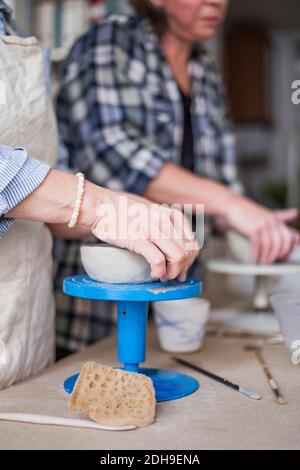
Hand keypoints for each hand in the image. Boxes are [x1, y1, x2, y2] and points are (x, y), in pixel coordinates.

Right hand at [84, 186, 198, 281]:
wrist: (98, 205)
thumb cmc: (118, 209)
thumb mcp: (147, 209)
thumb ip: (161, 221)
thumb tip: (171, 241)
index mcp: (168, 213)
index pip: (191, 240)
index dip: (190, 258)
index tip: (182, 268)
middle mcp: (164, 220)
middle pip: (187, 250)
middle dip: (183, 267)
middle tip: (173, 276)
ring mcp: (152, 229)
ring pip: (178, 256)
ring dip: (172, 271)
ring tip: (163, 276)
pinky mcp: (139, 239)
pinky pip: (158, 260)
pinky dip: (159, 272)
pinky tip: (153, 274)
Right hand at [225, 197, 299, 263]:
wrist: (232, 206)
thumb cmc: (248, 211)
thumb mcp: (267, 213)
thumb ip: (282, 215)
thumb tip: (296, 212)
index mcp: (277, 219)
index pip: (289, 237)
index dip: (286, 250)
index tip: (281, 257)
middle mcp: (272, 221)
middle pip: (279, 243)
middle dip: (276, 256)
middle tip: (270, 263)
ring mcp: (263, 224)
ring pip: (269, 246)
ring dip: (266, 257)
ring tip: (262, 263)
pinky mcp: (253, 228)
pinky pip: (258, 245)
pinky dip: (256, 254)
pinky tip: (254, 259)